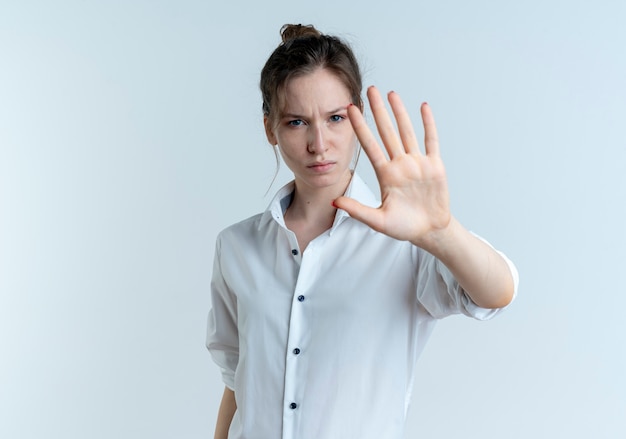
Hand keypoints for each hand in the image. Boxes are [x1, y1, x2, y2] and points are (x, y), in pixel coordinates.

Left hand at [334, 87, 450, 247]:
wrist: (429, 231)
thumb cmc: (404, 227)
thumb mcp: (378, 220)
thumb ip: (357, 210)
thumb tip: (334, 202)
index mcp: (385, 175)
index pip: (370, 145)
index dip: (360, 127)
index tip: (350, 110)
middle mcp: (400, 164)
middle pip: (386, 132)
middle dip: (378, 111)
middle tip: (369, 89)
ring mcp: (417, 163)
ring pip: (407, 132)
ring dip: (399, 112)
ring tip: (390, 93)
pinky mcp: (435, 166)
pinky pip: (431, 141)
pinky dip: (428, 124)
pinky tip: (423, 107)